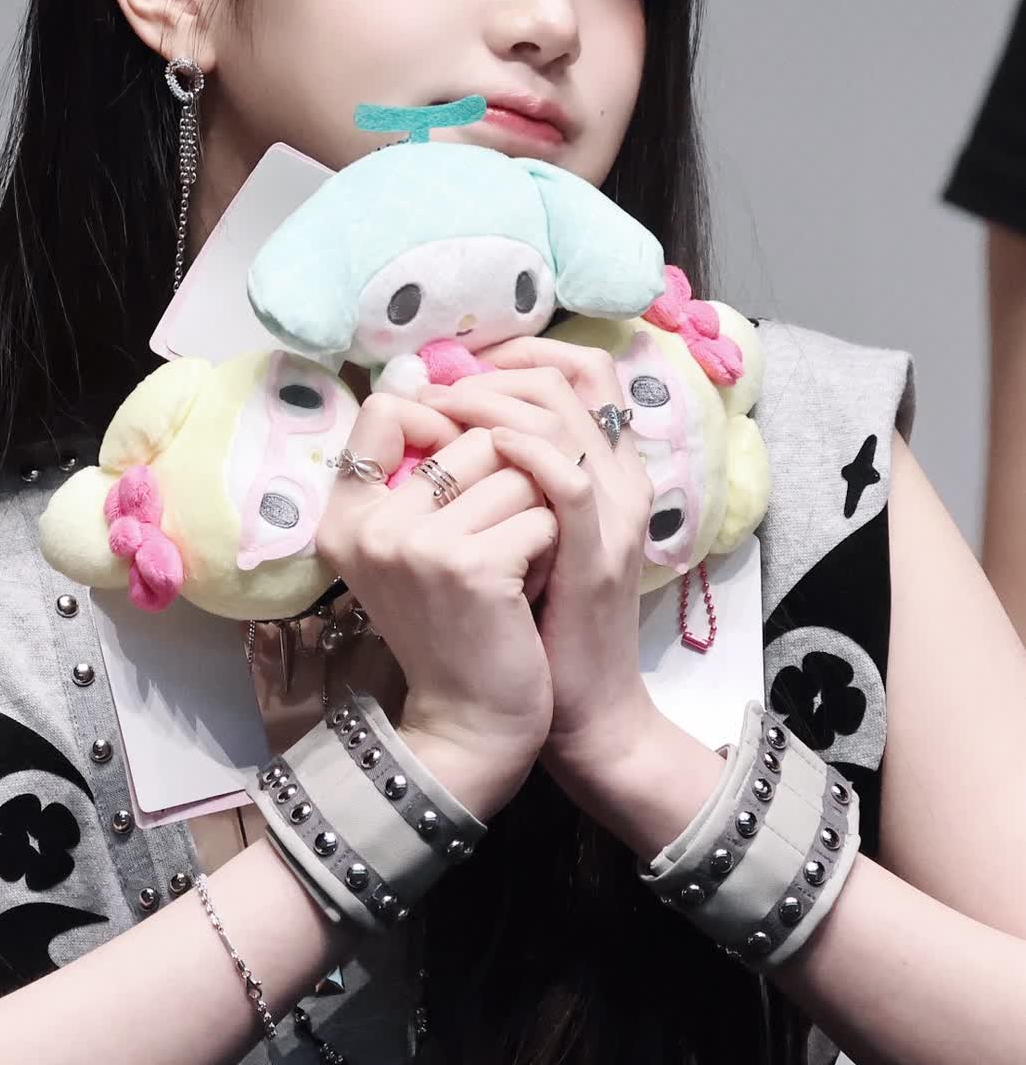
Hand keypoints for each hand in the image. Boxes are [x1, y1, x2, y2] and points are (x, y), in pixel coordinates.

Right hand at [313, 390, 555, 818]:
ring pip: (516, 469)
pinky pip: (540, 513)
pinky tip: (528, 591)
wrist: (474, 725)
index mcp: (345, 515)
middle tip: (499, 545)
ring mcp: (415, 544)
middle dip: (510, 480)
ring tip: (515, 567)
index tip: (471, 464)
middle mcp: (368, 525)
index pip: (386, 408)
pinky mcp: (468, 566)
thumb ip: (422, 475)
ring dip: (536, 514)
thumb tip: (456, 385)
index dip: (444, 419)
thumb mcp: (416, 548)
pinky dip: (550, 549)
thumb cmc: (459, 626)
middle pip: (472, 434)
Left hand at [413, 334, 657, 776]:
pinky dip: (526, 453)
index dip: (525, 353)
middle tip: (441, 390)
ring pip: (565, 415)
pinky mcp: (598, 556)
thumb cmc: (541, 623)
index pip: (585, 370)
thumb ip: (512, 483)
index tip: (464, 367)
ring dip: (494, 402)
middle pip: (570, 377)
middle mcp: (622, 479)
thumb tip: (447, 430)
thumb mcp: (529, 535)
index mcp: (610, 469)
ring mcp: (615, 516)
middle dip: (495, 372)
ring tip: (444, 413)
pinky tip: (482, 450)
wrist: (584, 711)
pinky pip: (570, 480)